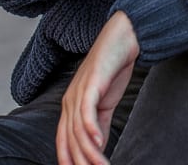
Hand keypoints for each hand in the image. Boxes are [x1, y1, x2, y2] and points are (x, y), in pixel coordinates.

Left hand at [56, 12, 139, 164]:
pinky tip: (100, 142)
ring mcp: (78, 91)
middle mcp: (69, 100)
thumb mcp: (106, 100)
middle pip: (69, 140)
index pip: (63, 140)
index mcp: (70, 105)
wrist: (124, 37)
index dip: (68, 159)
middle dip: (80, 161)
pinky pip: (87, 111)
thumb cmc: (114, 67)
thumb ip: (100, 122)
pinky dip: (92, 129)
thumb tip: (98, 146)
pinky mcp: (91, 83)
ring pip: (78, 130)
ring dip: (89, 152)